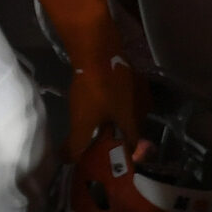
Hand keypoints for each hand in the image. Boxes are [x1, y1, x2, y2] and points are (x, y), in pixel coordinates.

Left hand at [64, 31, 142, 162]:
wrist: (98, 51)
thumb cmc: (94, 91)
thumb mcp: (82, 122)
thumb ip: (76, 144)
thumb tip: (66, 160)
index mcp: (135, 121)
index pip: (134, 147)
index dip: (122, 156)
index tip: (108, 160)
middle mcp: (145, 108)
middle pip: (131, 129)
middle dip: (116, 137)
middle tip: (97, 139)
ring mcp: (141, 90)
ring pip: (129, 112)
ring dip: (115, 119)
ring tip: (96, 120)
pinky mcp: (135, 76)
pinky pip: (126, 98)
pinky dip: (115, 104)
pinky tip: (100, 101)